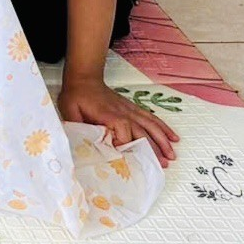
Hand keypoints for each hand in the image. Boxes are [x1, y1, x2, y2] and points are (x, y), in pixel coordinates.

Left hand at [58, 76, 178, 164]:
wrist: (83, 78)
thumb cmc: (75, 96)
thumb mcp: (70, 112)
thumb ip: (77, 127)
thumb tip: (81, 144)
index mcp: (109, 115)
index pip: (124, 133)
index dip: (127, 147)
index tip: (128, 160)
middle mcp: (124, 113)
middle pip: (143, 132)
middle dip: (154, 150)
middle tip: (163, 165)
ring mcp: (131, 111)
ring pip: (151, 126)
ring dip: (163, 141)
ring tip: (172, 155)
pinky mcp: (133, 109)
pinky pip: (152, 118)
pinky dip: (163, 128)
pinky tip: (173, 137)